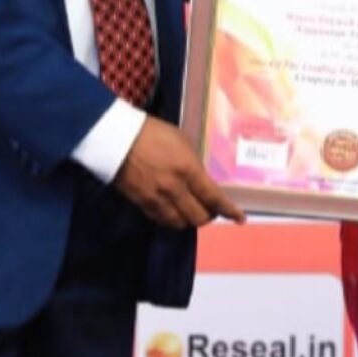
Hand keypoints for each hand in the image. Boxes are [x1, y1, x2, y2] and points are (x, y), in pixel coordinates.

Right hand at [112, 116, 246, 228]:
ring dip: (190, 219)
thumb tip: (201, 180)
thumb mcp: (182, 142)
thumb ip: (194, 164)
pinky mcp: (142, 204)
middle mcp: (175, 189)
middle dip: (208, 215)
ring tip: (191, 211)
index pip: (214, 198)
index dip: (229, 211)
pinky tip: (174, 212)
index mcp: (188, 170)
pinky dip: (172, 220)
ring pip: (180, 223)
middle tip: (210, 209)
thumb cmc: (153, 133)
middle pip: (198, 217)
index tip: (240, 218)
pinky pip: (162, 221)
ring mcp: (157, 199)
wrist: (117, 138)